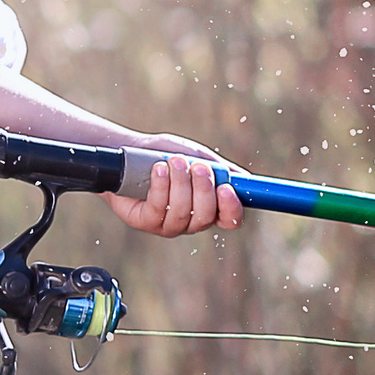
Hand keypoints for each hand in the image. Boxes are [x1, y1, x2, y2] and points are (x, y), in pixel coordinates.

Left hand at [105, 140, 242, 237]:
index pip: (230, 219)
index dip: (232, 208)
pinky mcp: (145, 221)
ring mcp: (167, 224)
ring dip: (180, 183)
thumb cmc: (164, 155)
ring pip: (182, 212)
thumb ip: (221, 169)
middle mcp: (190, 220)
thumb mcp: (197, 157)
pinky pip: (159, 209)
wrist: (129, 151)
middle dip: (203, 189)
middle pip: (206, 217)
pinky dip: (161, 186)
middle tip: (196, 166)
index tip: (226, 187)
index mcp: (207, 207)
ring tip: (174, 161)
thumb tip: (245, 179)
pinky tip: (159, 169)